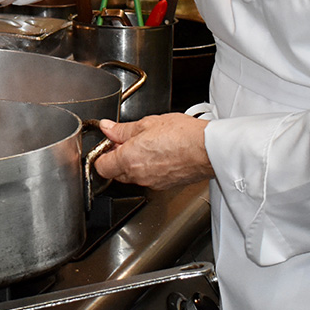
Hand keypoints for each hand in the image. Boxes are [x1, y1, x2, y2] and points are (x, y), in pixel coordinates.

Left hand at [92, 113, 213, 189]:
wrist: (209, 149)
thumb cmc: (183, 135)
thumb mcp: (147, 123)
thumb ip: (122, 129)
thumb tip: (107, 128)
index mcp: (129, 160)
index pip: (101, 167)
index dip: (101, 154)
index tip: (107, 144)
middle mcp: (138, 175)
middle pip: (116, 173)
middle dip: (117, 158)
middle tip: (127, 141)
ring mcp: (152, 183)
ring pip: (133, 176)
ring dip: (133, 163)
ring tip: (147, 144)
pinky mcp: (166, 185)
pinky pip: (149, 178)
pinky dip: (149, 168)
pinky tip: (159, 153)